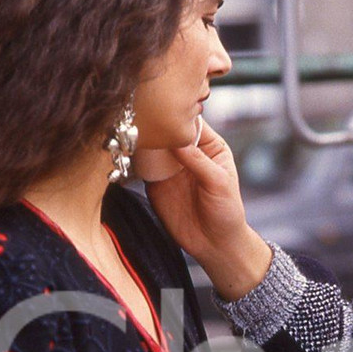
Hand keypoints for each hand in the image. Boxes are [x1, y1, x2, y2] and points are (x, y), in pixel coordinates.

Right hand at [143, 120, 269, 295]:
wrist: (215, 245)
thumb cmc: (227, 212)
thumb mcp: (219, 183)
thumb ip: (199, 161)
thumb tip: (177, 140)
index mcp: (209, 147)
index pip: (191, 123)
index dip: (178, 115)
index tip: (164, 106)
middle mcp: (188, 153)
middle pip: (168, 131)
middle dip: (156, 125)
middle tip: (141, 118)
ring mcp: (170, 168)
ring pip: (152, 147)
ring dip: (142, 140)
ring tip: (129, 131)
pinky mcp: (155, 183)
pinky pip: (141, 167)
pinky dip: (133, 160)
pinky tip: (125, 152)